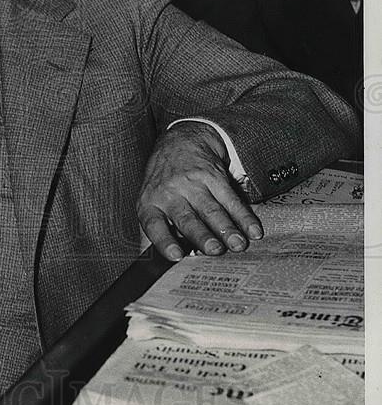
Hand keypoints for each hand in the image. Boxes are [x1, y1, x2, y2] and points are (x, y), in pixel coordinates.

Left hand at [137, 121, 262, 261]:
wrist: (179, 142)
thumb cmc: (163, 182)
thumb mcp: (151, 202)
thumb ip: (161, 231)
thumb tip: (174, 262)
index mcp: (151, 205)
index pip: (155, 226)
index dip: (165, 241)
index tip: (176, 256)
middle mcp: (170, 194)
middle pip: (188, 218)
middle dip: (202, 236)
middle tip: (214, 251)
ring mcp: (193, 184)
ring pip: (211, 210)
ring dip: (226, 229)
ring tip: (238, 245)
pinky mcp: (214, 177)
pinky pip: (230, 199)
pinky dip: (244, 216)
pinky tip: (253, 230)